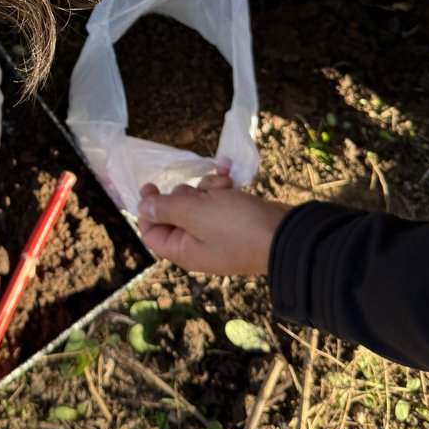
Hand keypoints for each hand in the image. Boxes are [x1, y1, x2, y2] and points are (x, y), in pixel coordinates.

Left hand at [137, 167, 290, 274]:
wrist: (286, 234)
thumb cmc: (236, 226)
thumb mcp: (195, 213)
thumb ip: (166, 208)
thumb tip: (142, 208)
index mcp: (183, 250)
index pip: (152, 231)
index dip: (147, 209)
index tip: (151, 185)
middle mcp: (198, 244)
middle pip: (176, 213)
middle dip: (186, 193)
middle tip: (200, 189)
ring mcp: (218, 234)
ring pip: (200, 203)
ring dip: (208, 187)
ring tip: (224, 184)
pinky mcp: (236, 222)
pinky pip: (220, 202)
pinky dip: (223, 189)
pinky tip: (231, 178)